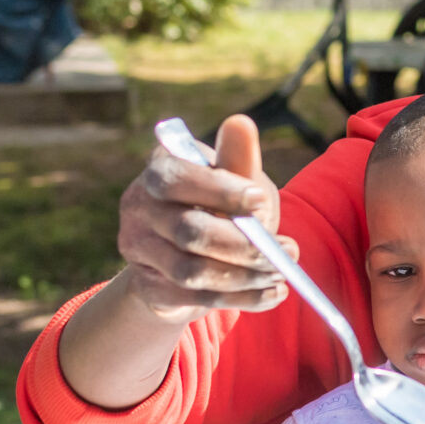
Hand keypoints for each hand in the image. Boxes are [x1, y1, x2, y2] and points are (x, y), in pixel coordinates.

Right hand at [115, 113, 294, 324]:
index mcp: (159, 167)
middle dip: (244, 246)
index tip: (261, 201)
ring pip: (191, 272)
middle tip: (288, 251)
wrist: (192, 250)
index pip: (179, 180)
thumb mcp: (235, 177)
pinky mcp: (148, 287)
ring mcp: (137, 248)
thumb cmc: (221, 202)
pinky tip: (271, 294)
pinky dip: (242, 299)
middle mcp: (137, 205)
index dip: (221, 192)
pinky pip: (196, 300)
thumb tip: (240, 123)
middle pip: (188, 232)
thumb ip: (239, 159)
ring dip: (245, 277)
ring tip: (280, 274)